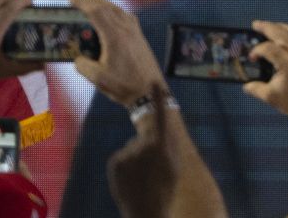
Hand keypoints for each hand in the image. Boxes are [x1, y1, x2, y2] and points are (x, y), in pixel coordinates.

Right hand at [70, 0, 164, 107]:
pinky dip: (114, 10)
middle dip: (91, 0)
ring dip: (103, 4)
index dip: (83, 3)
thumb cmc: (124, 85)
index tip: (71, 0)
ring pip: (118, 9)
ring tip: (91, 5)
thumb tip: (78, 58)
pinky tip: (111, 16)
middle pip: (107, 6)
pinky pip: (126, 15)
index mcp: (114, 36)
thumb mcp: (97, 78)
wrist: (150, 92)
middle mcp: (126, 28)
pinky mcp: (140, 36)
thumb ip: (83, 65)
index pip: (97, 11)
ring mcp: (135, 31)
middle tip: (77, 0)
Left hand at [106, 103, 177, 217]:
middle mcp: (143, 146)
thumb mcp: (172, 167)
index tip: (154, 82)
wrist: (146, 212)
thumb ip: (168, 146)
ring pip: (132, 149)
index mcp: (161, 146)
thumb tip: (163, 132)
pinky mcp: (114, 161)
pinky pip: (121, 157)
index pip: (160, 117)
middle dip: (148, 149)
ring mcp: (127, 152)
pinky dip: (124, 166)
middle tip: (152, 173)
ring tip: (140, 180)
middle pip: (144, 139)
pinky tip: (130, 181)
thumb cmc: (164, 191)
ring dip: (135, 160)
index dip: (157, 99)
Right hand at [244, 21, 287, 130]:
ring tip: (272, 26)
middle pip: (282, 33)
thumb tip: (245, 84)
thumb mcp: (270, 96)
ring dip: (283, 26)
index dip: (258, 50)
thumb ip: (255, 88)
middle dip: (267, 27)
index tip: (253, 57)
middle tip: (256, 24)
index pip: (269, 48)